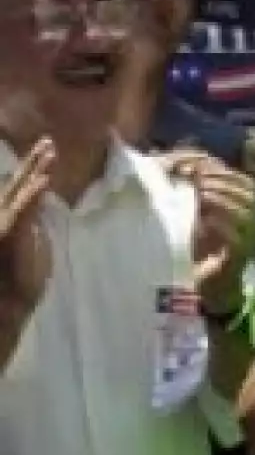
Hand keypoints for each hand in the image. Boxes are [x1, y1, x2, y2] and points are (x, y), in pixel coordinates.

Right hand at [0, 138, 55, 326]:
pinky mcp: (5, 237)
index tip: (49, 150)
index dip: (34, 169)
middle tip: (49, 143)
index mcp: (10, 222)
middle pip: (17, 185)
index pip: (21, 190)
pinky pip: (19, 214)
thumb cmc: (18, 286)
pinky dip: (31, 197)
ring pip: (17, 195)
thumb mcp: (32, 250)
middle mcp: (2, 219)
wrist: (8, 312)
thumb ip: (33, 226)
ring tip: (48, 156)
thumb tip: (39, 206)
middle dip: (32, 163)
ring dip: (33, 174)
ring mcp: (2, 227)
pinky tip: (42, 183)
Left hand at [167, 153, 254, 308]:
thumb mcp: (202, 213)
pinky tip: (206, 219)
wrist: (208, 282)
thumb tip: (191, 165)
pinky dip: (222, 226)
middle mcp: (254, 224)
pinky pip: (237, 240)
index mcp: (247, 210)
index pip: (247, 183)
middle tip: (199, 180)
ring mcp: (250, 241)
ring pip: (245, 214)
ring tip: (202, 194)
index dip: (226, 172)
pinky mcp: (240, 258)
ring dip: (223, 201)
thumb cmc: (204, 245)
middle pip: (248, 195)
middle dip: (223, 183)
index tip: (202, 167)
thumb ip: (202, 192)